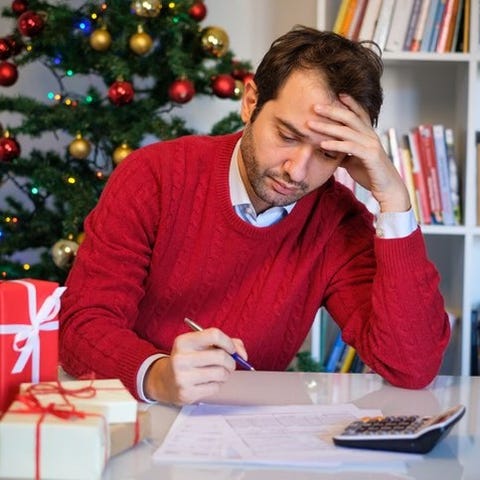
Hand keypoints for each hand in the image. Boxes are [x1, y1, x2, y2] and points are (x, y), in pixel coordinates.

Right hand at [144, 328, 248, 404]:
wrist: (165, 381)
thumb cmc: (189, 359)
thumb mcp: (200, 345)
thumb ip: (224, 343)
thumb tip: (242, 353)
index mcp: (183, 341)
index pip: (214, 335)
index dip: (229, 342)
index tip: (233, 349)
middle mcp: (181, 358)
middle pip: (220, 356)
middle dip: (231, 361)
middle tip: (230, 364)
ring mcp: (182, 377)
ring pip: (220, 373)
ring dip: (226, 374)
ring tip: (219, 373)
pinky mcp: (186, 393)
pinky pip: (215, 387)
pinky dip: (217, 384)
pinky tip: (209, 382)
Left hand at [308, 94, 410, 212]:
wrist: (387, 189)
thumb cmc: (371, 175)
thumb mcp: (354, 161)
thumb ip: (344, 153)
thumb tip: (330, 150)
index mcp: (368, 135)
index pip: (359, 114)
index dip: (350, 103)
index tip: (337, 94)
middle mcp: (371, 136)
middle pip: (350, 118)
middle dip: (332, 110)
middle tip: (315, 106)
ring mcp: (371, 145)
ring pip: (346, 131)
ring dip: (327, 127)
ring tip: (311, 124)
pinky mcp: (370, 156)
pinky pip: (349, 147)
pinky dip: (335, 145)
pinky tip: (322, 144)